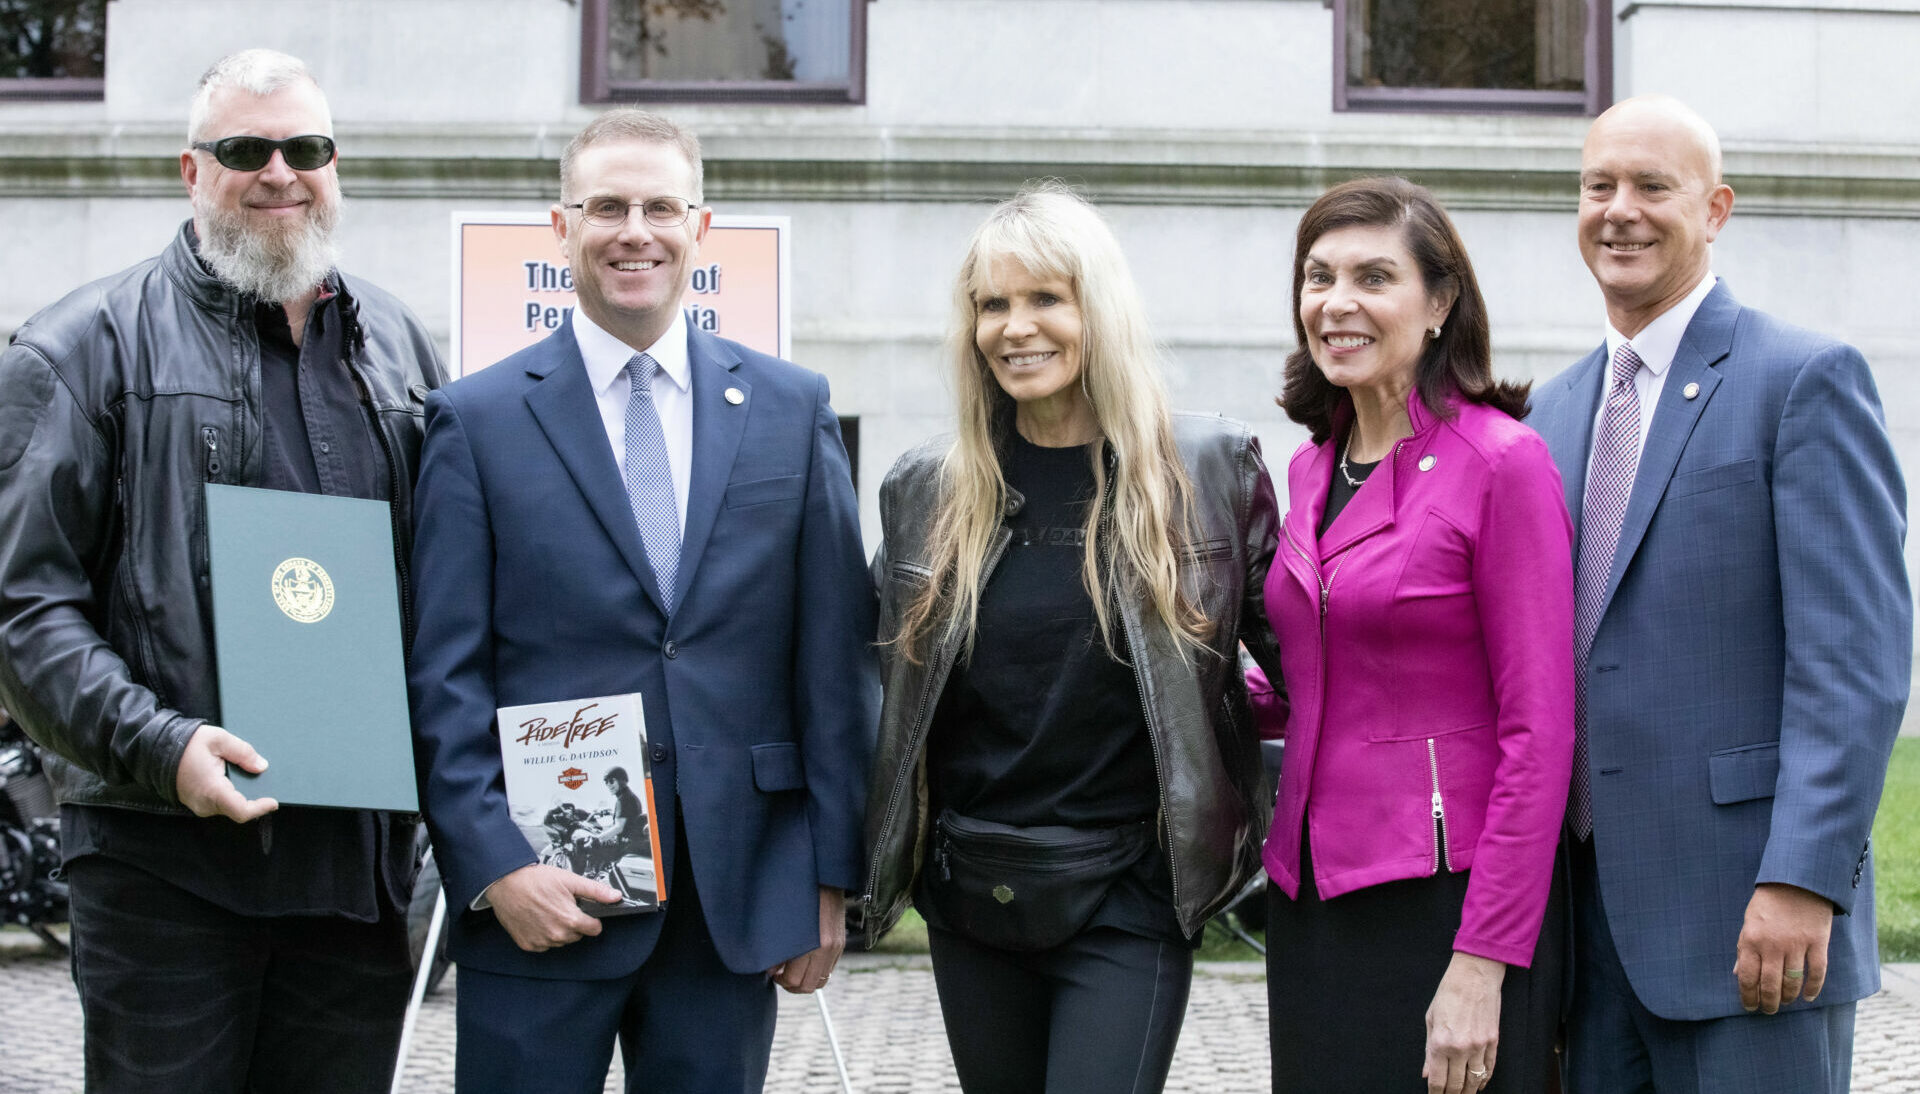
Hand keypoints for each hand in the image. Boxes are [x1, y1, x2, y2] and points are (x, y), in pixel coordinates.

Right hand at [174, 724, 277, 822]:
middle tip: (267, 783)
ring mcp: (199, 806)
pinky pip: (219, 803)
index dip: (260, 808)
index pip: (241, 810)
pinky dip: (231, 794)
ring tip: (252, 777)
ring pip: (229, 806)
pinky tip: (236, 779)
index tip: (273, 802)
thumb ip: (243, 752)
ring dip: (242, 795)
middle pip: (238, 808)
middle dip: (255, 798)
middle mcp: (205, 803)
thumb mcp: (218, 739)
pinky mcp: (197, 803)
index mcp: (212, 789)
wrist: (157, 750)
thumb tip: (261, 766)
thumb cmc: (186, 744)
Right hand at [486, 863, 622, 952]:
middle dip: (574, 923)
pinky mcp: (528, 945)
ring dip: (558, 929)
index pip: (594, 929)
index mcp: (570, 920)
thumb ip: (595, 891)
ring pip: (560, 941)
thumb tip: (615, 896)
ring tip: (547, 911)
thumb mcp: (570, 880)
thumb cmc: (535, 880)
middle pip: (577, 935)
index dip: (591, 919)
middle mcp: (557, 935)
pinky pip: (543, 944)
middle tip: (561, 906)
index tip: (584, 912)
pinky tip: (537, 919)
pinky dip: (542, 934)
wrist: (506, 883)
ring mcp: (541, 941)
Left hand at [766, 887, 845, 993]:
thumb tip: (772, 970)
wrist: (824, 879)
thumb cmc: (799, 897)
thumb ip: (778, 950)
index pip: (794, 980)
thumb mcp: (784, 924)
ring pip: (820, 981)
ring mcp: (837, 947)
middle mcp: (828, 949)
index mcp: (814, 945)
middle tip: (780, 975)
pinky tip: (805, 960)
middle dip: (792, 984)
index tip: (772, 972)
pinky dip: (816, 970)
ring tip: (793, 969)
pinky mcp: (840, 944)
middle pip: (808, 986)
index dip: (780, 979)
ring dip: (805, 980)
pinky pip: (828, 969)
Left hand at [1424, 951, 1504, 1093]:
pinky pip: (1489, 1068)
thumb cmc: (1449, 993)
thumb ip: (1429, 1051)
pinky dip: (1484, 1080)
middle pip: (1457, 1085)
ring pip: (1475, 1081)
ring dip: (1468, 1091)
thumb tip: (1427, 1073)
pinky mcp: (1494, 1041)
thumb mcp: (1430, 1019)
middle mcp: (1461, 1048)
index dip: (1435, 1093)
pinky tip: (1479, 1085)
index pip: (1438, 1081)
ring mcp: (1480, 1046)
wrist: (1475, 975)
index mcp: (1441, 1043)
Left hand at [1735, 883, 1833, 1012]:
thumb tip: (1737, 974)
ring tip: (1785, 1002)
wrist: (1797, 881)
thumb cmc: (1769, 903)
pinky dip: (1813, 988)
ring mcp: (1796, 944)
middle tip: (1769, 1010)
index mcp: (1750, 940)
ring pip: (1792, 982)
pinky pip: (1817, 972)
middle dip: (1768, 1003)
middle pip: (1769, 985)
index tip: (1749, 1007)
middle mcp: (1772, 945)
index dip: (1748, 996)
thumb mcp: (1749, 922)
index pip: (1746, 977)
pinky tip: (1809, 996)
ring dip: (1788, 997)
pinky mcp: (1817, 942)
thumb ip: (1744, 948)